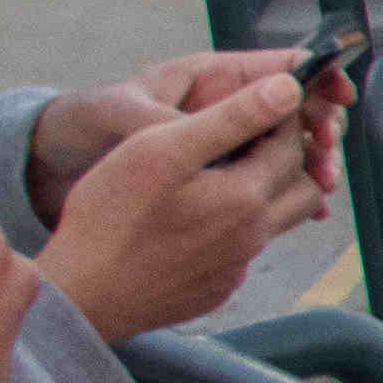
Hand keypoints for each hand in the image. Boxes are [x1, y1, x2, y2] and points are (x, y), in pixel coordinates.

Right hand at [41, 68, 325, 343]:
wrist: (81, 293)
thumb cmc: (112, 215)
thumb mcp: (165, 147)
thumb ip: (232, 117)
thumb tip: (289, 89)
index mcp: (247, 198)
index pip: (292, 147)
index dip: (281, 119)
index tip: (260, 103)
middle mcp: (253, 239)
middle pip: (302, 189)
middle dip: (288, 159)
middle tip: (251, 139)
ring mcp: (235, 270)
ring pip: (275, 223)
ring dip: (263, 194)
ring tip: (221, 174)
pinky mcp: (214, 290)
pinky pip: (242, 254)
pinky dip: (234, 229)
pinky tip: (195, 218)